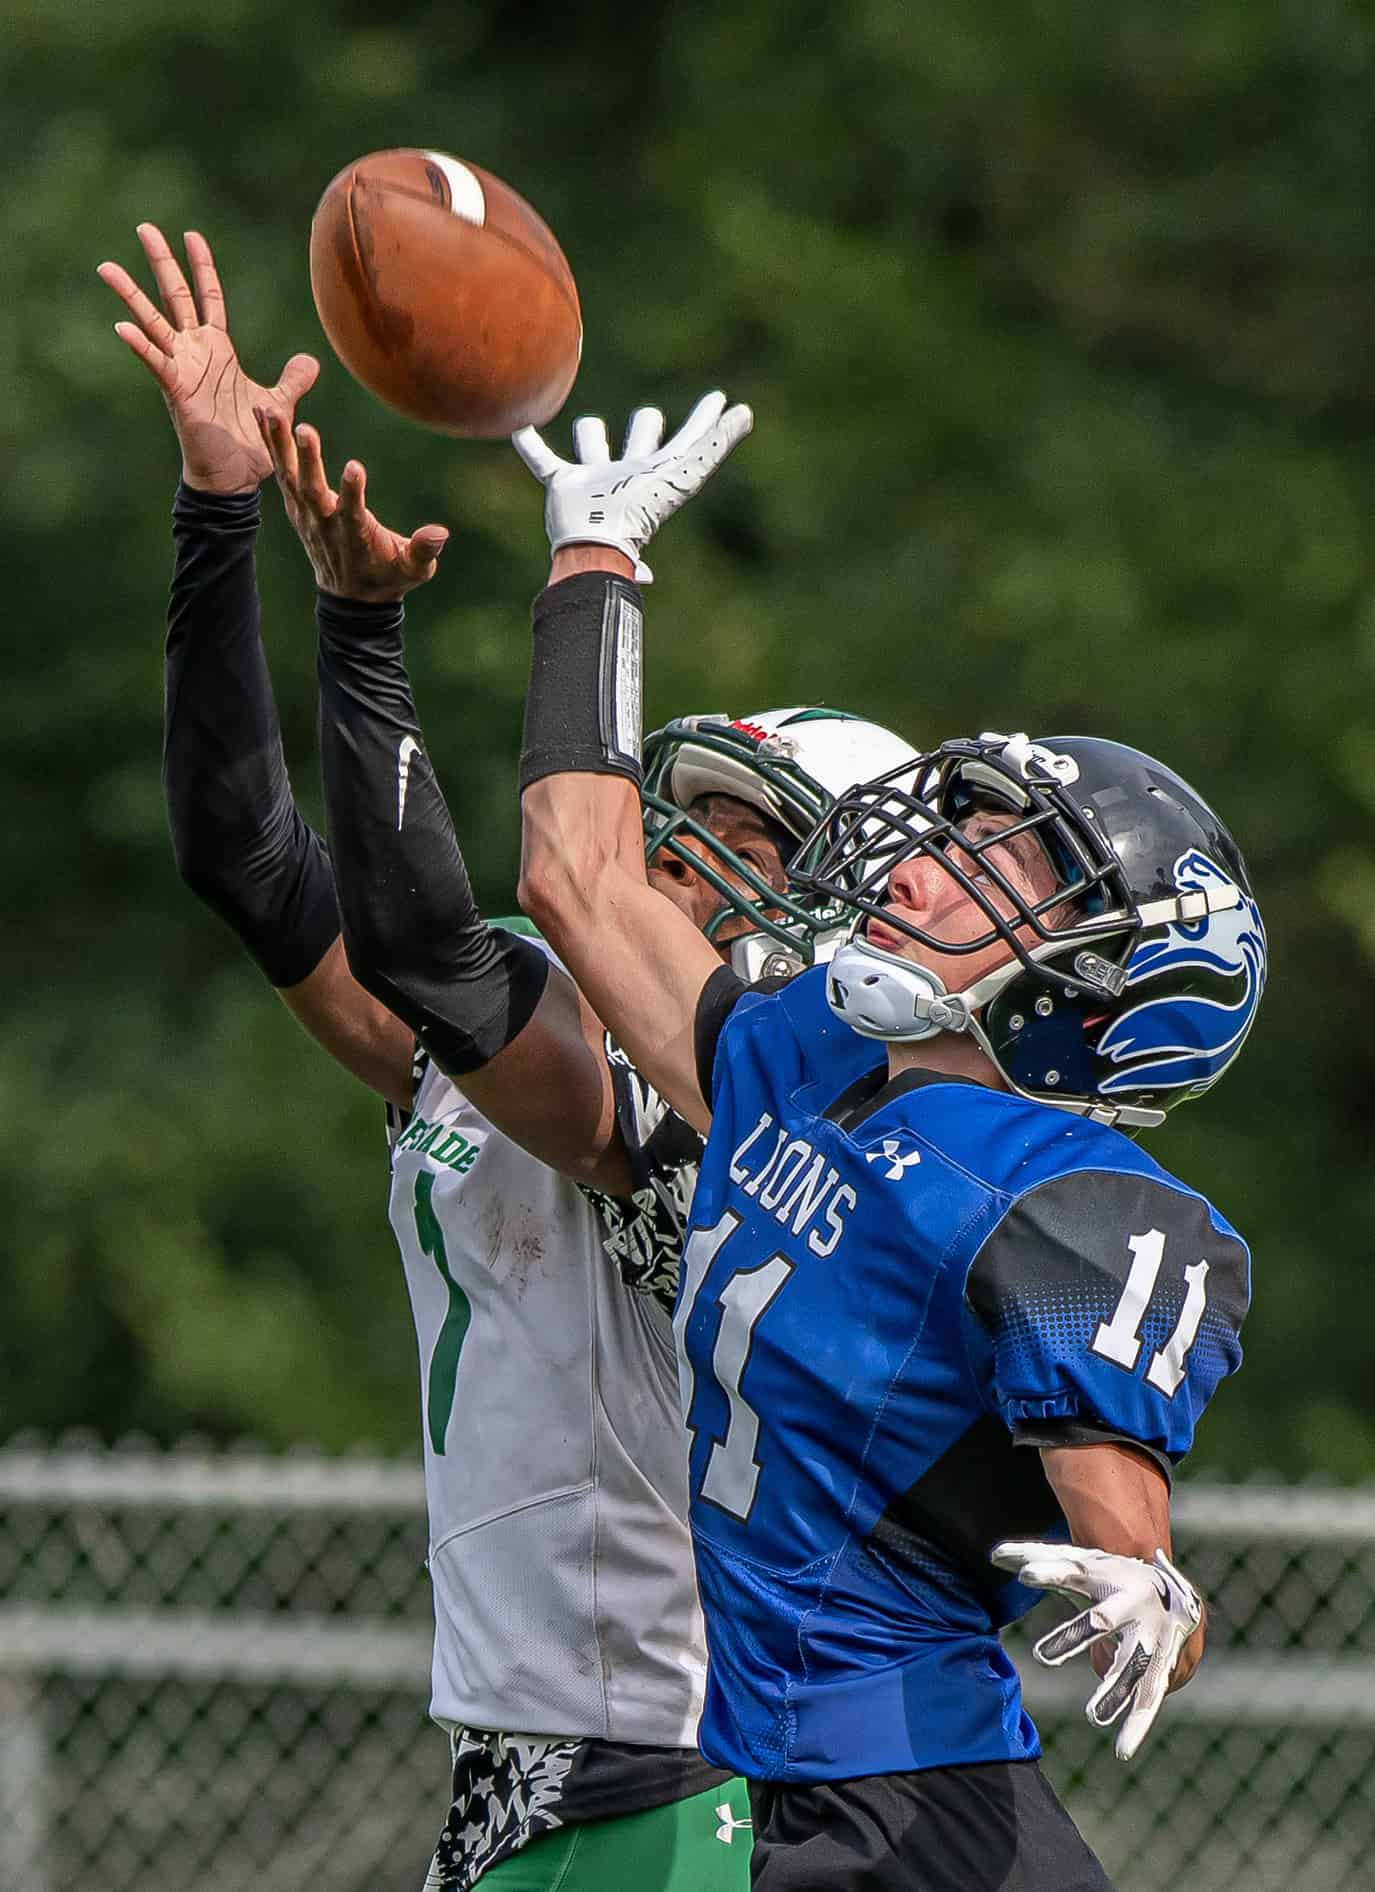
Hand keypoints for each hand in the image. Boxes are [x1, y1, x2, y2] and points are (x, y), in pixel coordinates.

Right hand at [98, 224, 317, 494]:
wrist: (236, 478)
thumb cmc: (251, 442)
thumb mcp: (279, 404)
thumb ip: (293, 381)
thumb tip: (310, 361)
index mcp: (218, 349)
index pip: (209, 297)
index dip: (202, 267)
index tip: (191, 235)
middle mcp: (195, 352)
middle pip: (175, 296)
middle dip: (161, 262)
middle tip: (144, 227)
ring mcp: (182, 370)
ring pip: (153, 324)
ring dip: (130, 296)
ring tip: (106, 267)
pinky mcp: (177, 392)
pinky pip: (156, 364)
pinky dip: (140, 346)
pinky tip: (120, 328)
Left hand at [257, 409, 448, 602]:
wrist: (351, 597)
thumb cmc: (388, 576)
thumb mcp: (413, 570)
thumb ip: (424, 551)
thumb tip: (440, 533)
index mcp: (355, 535)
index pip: (353, 512)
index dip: (352, 492)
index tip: (354, 467)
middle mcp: (326, 522)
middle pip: (313, 490)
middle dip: (309, 461)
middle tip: (304, 429)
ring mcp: (307, 514)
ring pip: (291, 477)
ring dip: (279, 445)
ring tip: (270, 410)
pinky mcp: (297, 506)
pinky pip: (281, 472)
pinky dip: (270, 445)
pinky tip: (262, 413)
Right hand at [512, 391, 752, 583]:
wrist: (595, 546)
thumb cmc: (641, 511)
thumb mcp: (685, 472)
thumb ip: (715, 443)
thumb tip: (746, 412)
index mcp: (660, 471)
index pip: (689, 440)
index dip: (705, 420)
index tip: (719, 399)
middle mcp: (629, 472)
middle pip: (640, 439)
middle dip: (644, 429)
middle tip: (649, 419)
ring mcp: (594, 479)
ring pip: (592, 445)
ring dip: (590, 437)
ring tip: (590, 430)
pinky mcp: (562, 485)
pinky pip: (542, 461)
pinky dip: (530, 447)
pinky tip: (518, 430)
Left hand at [991, 1539, 1202, 1761]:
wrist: (1172, 1588)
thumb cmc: (1109, 1576)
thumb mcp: (1078, 1564)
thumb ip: (1038, 1561)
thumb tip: (994, 1556)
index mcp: (1102, 1575)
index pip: (1069, 1570)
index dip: (1048, 1572)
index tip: (1024, 1575)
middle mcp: (1128, 1605)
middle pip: (1102, 1620)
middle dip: (1076, 1636)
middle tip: (1042, 1657)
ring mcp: (1148, 1636)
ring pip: (1132, 1664)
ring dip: (1114, 1690)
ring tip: (1092, 1717)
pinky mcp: (1160, 1665)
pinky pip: (1149, 1697)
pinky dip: (1137, 1725)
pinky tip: (1122, 1751)